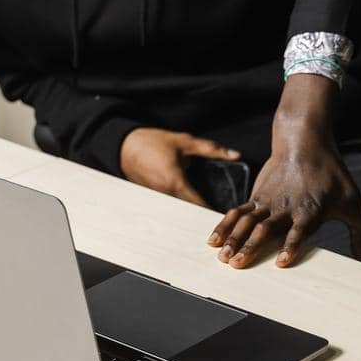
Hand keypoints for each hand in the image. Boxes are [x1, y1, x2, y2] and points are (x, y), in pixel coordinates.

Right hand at [119, 127, 240, 207]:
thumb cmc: (154, 142)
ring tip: (206, 217)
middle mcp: (165, 195)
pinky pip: (168, 207)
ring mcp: (156, 199)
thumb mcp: (186, 141)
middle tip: (221, 220)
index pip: (198, 205)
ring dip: (190, 214)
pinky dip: (178, 209)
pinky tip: (188, 208)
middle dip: (203, 216)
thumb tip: (236, 155)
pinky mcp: (150, 198)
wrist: (124, 145)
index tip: (227, 218)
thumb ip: (212, 149)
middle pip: (188, 213)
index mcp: (176, 182)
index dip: (212, 212)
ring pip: (178, 211)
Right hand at [207, 74, 360, 268]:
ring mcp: (268, 202)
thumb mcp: (353, 201)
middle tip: (238, 264)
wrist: (306, 142)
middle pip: (266, 229)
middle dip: (251, 247)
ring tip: (222, 257)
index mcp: (310, 211)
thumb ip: (359, 231)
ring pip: (247, 222)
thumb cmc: (332, 175)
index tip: (281, 262)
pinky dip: (225, 226)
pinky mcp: (257, 197)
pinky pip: (238, 213)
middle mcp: (286, 208)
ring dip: (234, 240)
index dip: (291, 246)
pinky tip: (213, 240)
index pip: (299, 232)